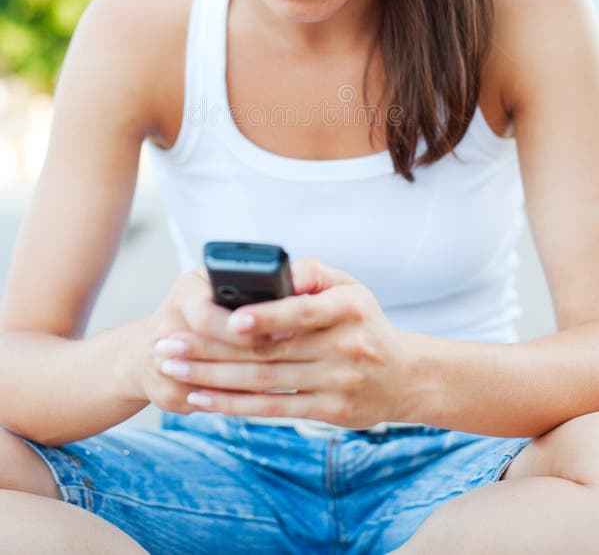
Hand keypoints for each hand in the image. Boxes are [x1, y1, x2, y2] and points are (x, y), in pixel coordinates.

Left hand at [148, 258, 423, 427]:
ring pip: (264, 383)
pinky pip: (272, 409)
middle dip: (212, 349)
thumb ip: (313, 274)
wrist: (405, 376)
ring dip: (212, 378)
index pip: (302, 312)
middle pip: (270, 352)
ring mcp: (336, 383)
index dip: (266, 317)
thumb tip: (277, 272)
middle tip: (169, 344)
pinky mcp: (328, 412)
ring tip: (173, 368)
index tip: (228, 318)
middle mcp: (345, 347)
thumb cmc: (364, 322)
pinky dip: (233, 405)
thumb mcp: (351, 287)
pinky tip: (201, 397)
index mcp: (349, 309)